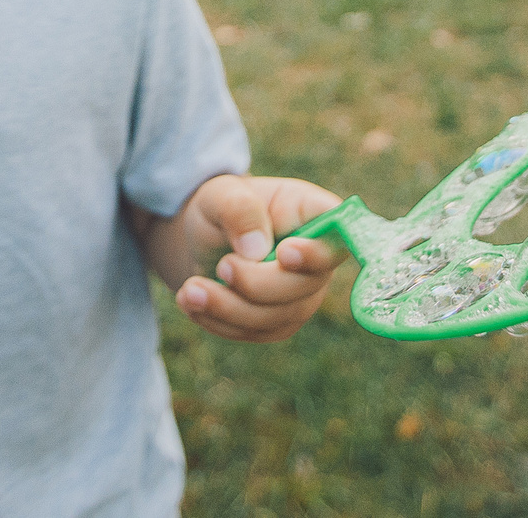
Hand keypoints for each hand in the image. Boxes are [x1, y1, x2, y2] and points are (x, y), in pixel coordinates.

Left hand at [171, 175, 344, 343]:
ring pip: (276, 318)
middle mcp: (317, 261)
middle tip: (222, 266)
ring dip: (229, 308)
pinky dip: (218, 321)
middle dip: (257, 284)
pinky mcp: (277, 323)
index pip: (338, 236)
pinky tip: (191, 301)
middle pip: (305, 286)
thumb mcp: (220, 194)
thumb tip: (257, 250)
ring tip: (189, 291)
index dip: (318, 251)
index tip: (285, 252)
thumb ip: (239, 209)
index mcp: (313, 214)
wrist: (201, 241)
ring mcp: (301, 296)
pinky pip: (252, 333)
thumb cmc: (220, 208)